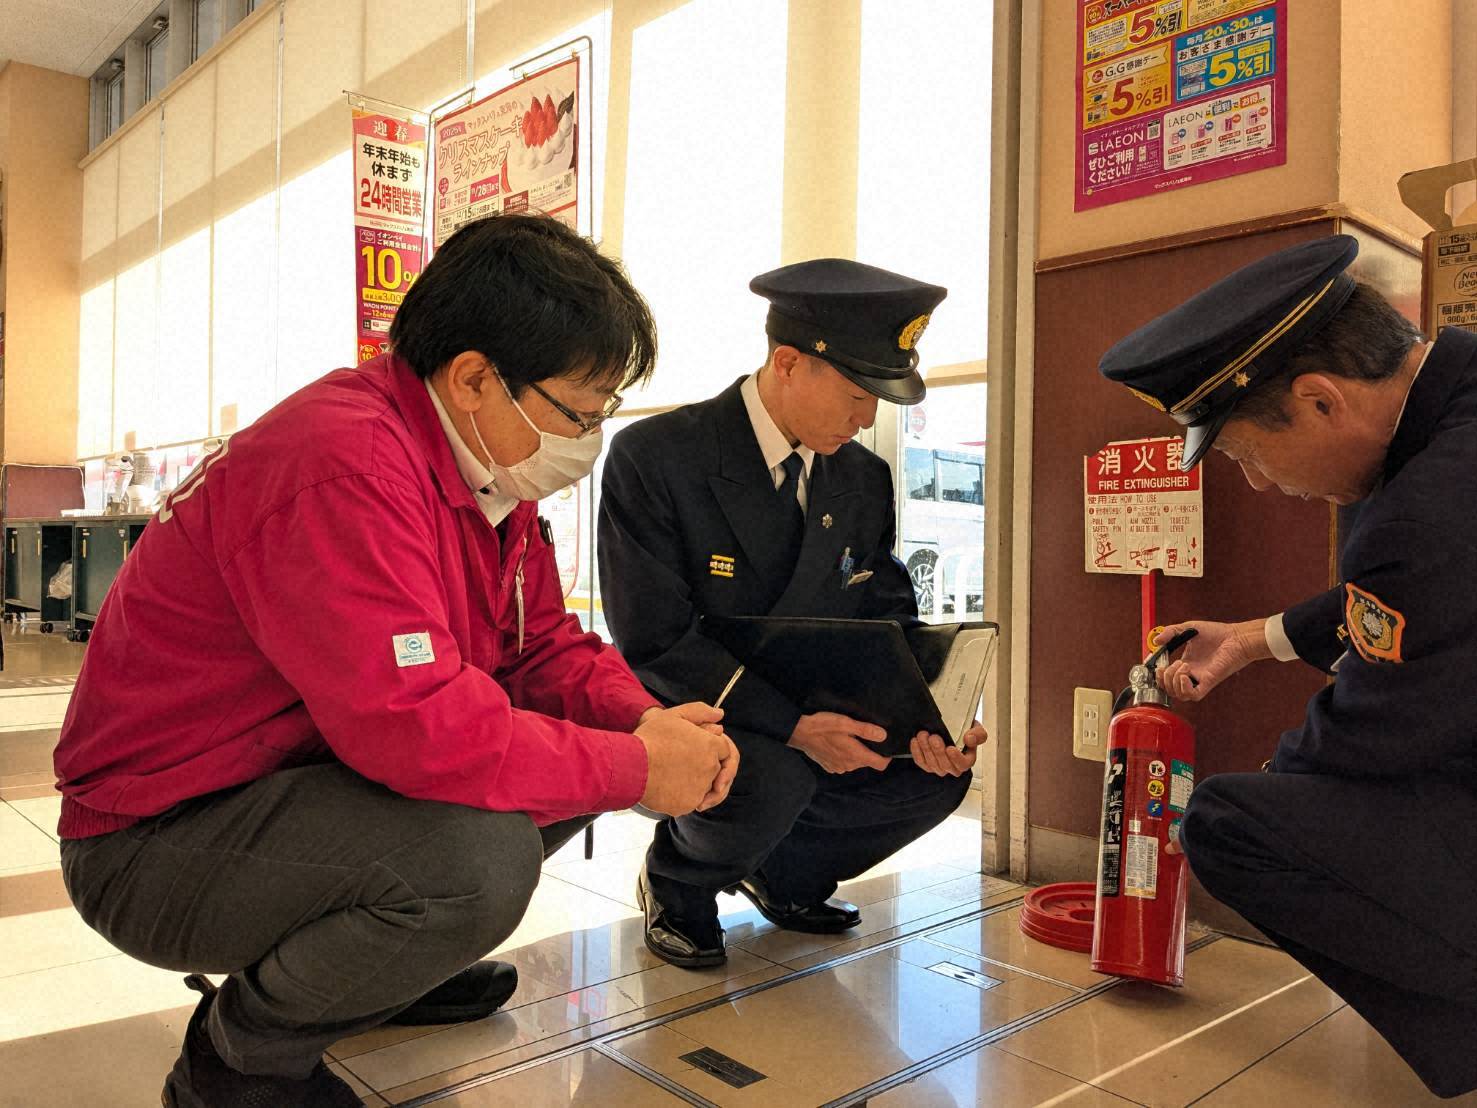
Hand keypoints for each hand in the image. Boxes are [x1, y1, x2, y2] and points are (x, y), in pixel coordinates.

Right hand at [635, 703, 732, 815]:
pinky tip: (665, 785)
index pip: (724, 749)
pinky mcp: (688, 804)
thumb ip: (701, 712)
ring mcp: (700, 788)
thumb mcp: (675, 716)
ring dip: (691, 780)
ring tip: (669, 772)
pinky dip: (681, 795)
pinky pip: (690, 800)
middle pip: (714, 768)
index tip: (694, 749)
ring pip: (703, 786)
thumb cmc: (650, 739)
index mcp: (711, 745)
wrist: (630, 766)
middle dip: (700, 764)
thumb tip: (720, 716)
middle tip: (677, 761)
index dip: (709, 748)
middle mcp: (710, 768)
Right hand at [788, 712, 889, 772]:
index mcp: (855, 755)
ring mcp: (838, 768)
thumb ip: (866, 730)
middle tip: (864, 736)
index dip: (887, 757)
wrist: (799, 732)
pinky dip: (844, 756)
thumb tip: (883, 736)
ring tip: (849, 738)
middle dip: (869, 751)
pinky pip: (843, 763)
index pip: (880, 764)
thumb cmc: (823, 726)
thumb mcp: (846, 723)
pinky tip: (837, 744)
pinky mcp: (830, 767)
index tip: (886, 748)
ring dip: (856, 753)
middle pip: (867, 762)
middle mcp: (848, 766)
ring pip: (855, 763)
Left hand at [910, 720, 986, 776]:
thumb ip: (978, 734)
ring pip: (932, 764)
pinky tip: (916, 741)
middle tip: (934, 737)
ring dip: (926, 749)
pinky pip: (921, 761)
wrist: (953, 727)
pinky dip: (917, 751)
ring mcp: (939, 766)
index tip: (950, 749)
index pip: (963, 765)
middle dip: (938, 752)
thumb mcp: (976, 729)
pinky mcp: (927, 763)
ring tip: (923, 735)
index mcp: (967, 760)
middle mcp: (953, 766)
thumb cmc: (966, 731)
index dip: (956, 759)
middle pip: (945, 765)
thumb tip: (969, 739)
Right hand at [1155, 619, 1271, 701]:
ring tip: (1183, 665)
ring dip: (1174, 680)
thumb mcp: (1188, 628)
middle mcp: (1191, 674)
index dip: (1158, 676)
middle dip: (1164, 679)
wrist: (1236, 637)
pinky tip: (1186, 674)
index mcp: (1186, 664)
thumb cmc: (1217, 633)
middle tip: (1170, 665)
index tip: (1155, 665)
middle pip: (1169, 689)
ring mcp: (1199, 679)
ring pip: (1179, 695)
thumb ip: (1171, 632)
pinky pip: (1193, 695)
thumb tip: (1156, 642)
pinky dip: (1184, 687)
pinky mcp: (1208, 682)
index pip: (1166, 678)